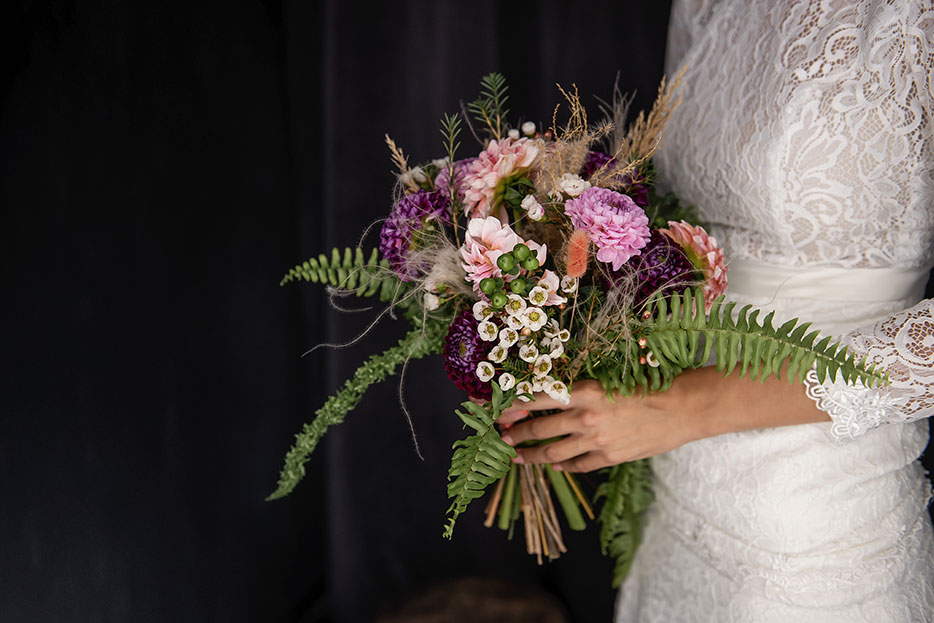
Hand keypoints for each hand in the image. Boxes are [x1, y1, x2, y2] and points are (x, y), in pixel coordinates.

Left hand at [496, 366, 829, 471]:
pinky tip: (556, 466)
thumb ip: (582, 386)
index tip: (499, 410)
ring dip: (532, 455)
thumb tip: (554, 390)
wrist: (684, 407)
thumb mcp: (610, 377)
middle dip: (516, 433)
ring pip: (554, 453)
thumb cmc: (651, 383)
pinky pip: (578, 466)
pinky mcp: (610, 457)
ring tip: (518, 456)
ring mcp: (597, 441)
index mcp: (585, 391)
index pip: (538, 398)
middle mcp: (586, 417)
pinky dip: (564, 466)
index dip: (515, 406)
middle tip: (502, 436)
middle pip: (540, 428)